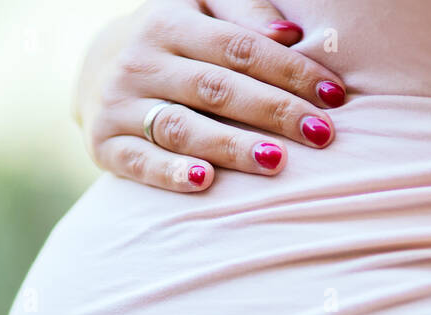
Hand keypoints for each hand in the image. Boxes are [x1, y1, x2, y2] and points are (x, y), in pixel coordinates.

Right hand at [75, 0, 346, 191]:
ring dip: (230, 146)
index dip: (289, 71)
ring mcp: (119, 104)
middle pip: (215, 88)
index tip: (333, 97)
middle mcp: (140, 60)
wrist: (97, 69)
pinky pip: (139, 162)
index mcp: (169, 21)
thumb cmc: (175, 44)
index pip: (239, 48)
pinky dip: (170, 173)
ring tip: (275, 161)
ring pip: (180, 127)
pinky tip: (204, 181)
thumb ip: (245, 14)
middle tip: (320, 134)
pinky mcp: (104, 144)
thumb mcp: (203, 12)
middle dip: (272, 111)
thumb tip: (290, 34)